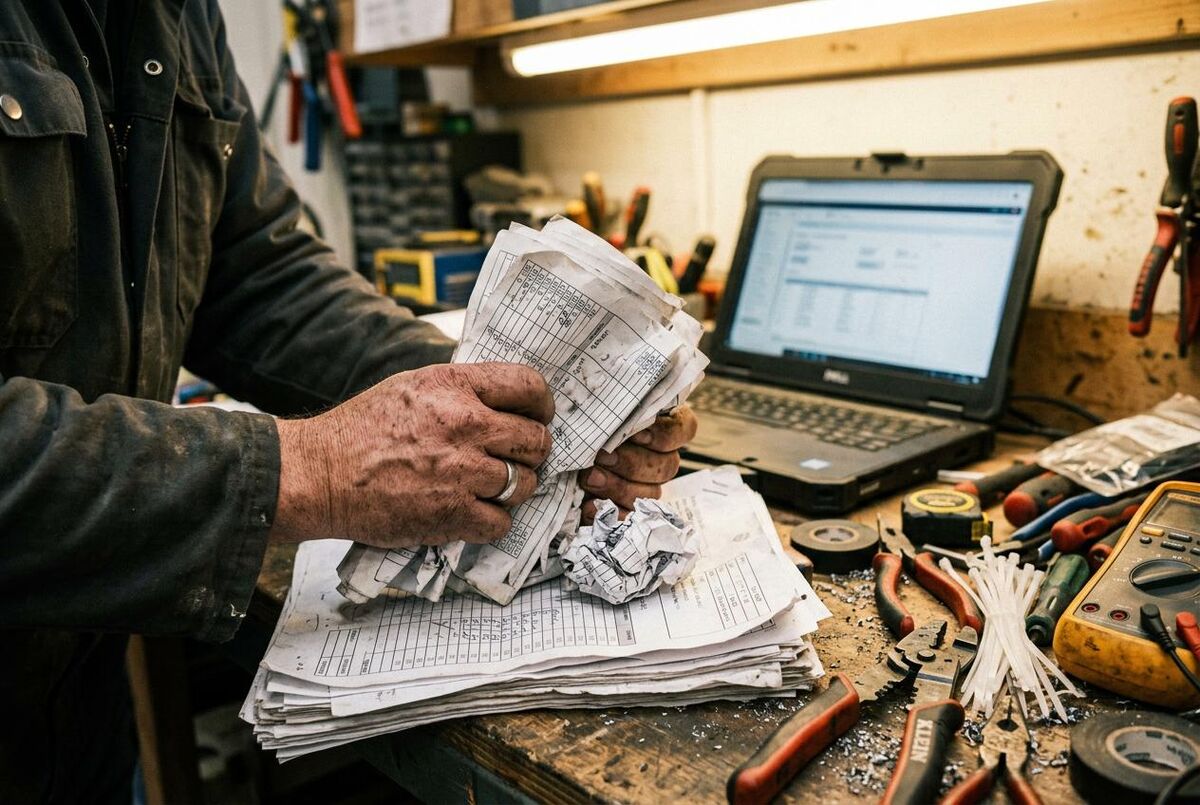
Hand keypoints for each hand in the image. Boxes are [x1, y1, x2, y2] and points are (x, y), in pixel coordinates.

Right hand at [271, 363, 553, 547]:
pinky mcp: (452, 513)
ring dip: (512, 488)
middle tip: (514, 458)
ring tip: (488, 486)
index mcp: (455, 386)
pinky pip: (501, 521)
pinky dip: (492, 521)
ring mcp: (462, 471)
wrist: (320, 475)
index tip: (538, 416)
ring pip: (524, 483)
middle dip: (531, 452)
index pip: (529, 386)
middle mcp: (465, 424)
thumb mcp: (412, 386)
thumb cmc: (362, 430)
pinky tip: (471, 511)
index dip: (542, 404)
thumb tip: (504, 398)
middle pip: (536, 440)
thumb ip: (460, 389)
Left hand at [578, 404, 697, 520]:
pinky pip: (630, 518)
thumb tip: (614, 413)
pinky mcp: (625, 508)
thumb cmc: (583, 417)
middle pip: (666, 467)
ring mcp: (647, 486)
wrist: (556, 444)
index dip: (665, 436)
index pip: (685, 430)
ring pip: (650, 494)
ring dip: (618, 488)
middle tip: (602, 456)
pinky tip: (589, 506)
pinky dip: (611, 514)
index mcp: (664, 424)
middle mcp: (661, 457)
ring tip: (589, 478)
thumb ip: (614, 406)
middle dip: (632, 463)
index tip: (637, 435)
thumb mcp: (598, 404)